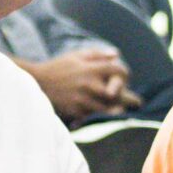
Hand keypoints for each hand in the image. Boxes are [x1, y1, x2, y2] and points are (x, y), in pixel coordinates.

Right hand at [25, 49, 139, 124]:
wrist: (35, 81)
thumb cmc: (57, 67)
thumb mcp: (75, 56)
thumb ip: (97, 54)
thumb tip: (117, 55)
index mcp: (91, 68)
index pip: (119, 71)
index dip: (125, 75)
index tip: (124, 79)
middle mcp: (89, 84)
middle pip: (118, 94)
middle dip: (129, 99)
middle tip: (137, 103)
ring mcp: (82, 98)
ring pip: (108, 108)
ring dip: (117, 110)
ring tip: (124, 112)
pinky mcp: (74, 110)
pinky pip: (93, 116)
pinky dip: (101, 117)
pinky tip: (105, 118)